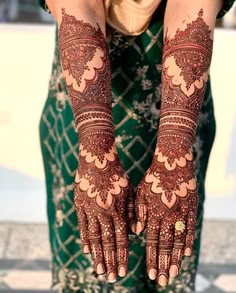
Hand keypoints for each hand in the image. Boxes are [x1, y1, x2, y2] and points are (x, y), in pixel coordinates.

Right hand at [74, 142, 134, 282]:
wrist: (97, 156)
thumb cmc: (116, 172)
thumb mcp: (128, 190)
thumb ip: (131, 212)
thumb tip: (135, 232)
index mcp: (117, 208)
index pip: (121, 238)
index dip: (122, 255)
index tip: (124, 271)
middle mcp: (103, 212)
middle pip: (107, 241)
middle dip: (110, 261)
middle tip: (111, 278)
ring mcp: (89, 208)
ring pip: (94, 237)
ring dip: (97, 255)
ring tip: (99, 271)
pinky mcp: (79, 204)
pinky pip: (82, 225)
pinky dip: (85, 239)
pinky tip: (87, 251)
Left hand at [135, 134, 197, 286]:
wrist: (172, 162)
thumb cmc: (153, 177)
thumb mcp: (141, 192)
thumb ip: (139, 213)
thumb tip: (136, 232)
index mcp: (153, 213)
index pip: (152, 242)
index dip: (151, 259)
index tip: (152, 274)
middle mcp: (167, 216)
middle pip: (165, 245)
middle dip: (164, 264)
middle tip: (164, 281)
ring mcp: (180, 213)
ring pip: (178, 240)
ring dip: (176, 258)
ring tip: (175, 272)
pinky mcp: (190, 207)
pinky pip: (190, 227)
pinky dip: (188, 240)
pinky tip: (187, 252)